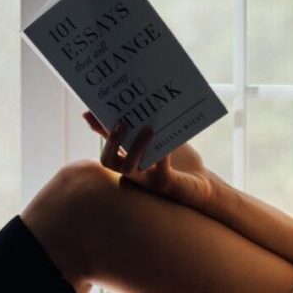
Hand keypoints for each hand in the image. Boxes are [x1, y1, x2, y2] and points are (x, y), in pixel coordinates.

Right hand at [82, 110, 216, 210]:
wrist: (201, 183)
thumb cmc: (178, 161)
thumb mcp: (159, 140)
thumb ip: (143, 128)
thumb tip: (127, 107)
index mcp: (128, 161)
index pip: (107, 146)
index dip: (99, 130)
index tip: (90, 111)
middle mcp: (133, 174)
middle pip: (108, 161)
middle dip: (112, 141)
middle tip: (122, 122)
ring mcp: (147, 181)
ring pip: (129, 169)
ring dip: (136, 147)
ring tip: (148, 129)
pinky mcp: (165, 185)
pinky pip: (160, 171)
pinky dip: (162, 156)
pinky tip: (168, 144)